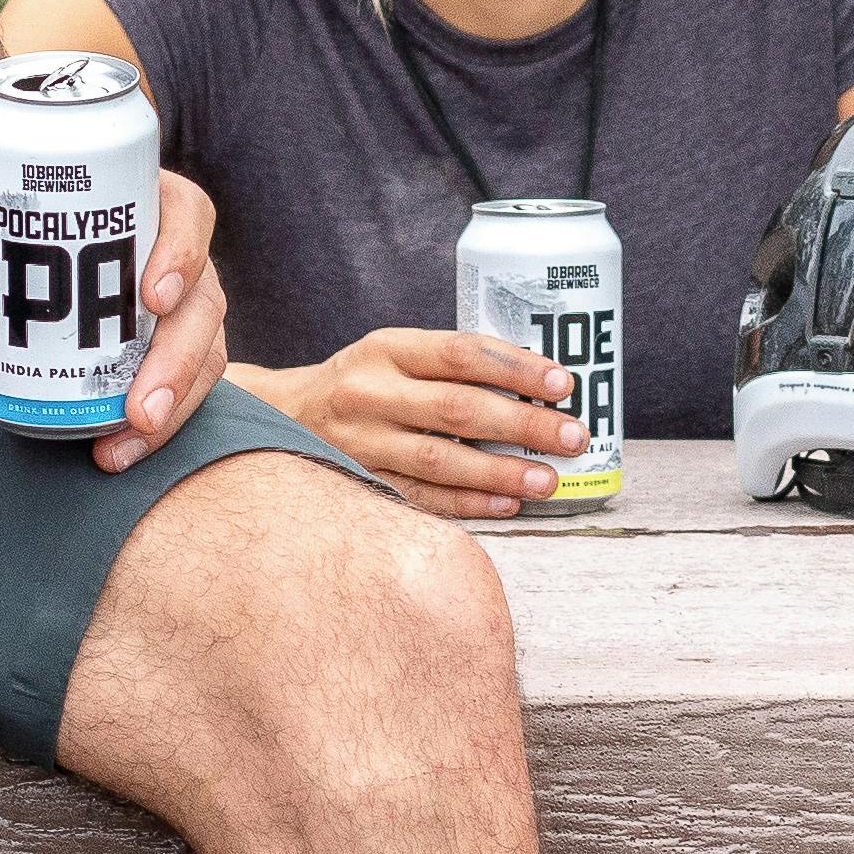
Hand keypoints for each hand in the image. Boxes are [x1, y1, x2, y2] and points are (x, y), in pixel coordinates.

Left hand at [0, 172, 235, 468]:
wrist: (35, 248)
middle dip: (176, 361)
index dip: (181, 255)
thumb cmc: (30, 218)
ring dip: (175, 401)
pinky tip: (119, 451)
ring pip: (204, 353)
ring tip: (131, 434)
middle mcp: (183, 259)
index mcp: (156, 205)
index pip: (189, 219)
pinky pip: (187, 388)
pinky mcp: (176, 351)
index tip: (151, 297)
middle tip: (138, 404)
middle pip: (203, 304)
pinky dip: (160, 424)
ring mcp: (186, 310)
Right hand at [250, 324, 586, 520]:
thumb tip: (539, 384)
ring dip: (500, 472)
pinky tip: (507, 504)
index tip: (563, 383)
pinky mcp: (360, 482)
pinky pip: (421, 497)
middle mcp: (369, 393)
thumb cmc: (363, 383)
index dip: (517, 367)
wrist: (281, 418)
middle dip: (523, 424)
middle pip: (458, 409)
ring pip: (440, 460)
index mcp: (386, 349)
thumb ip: (450, 365)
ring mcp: (361, 442)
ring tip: (547, 480)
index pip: (461, 353)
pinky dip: (468, 502)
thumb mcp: (395, 355)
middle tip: (572, 437)